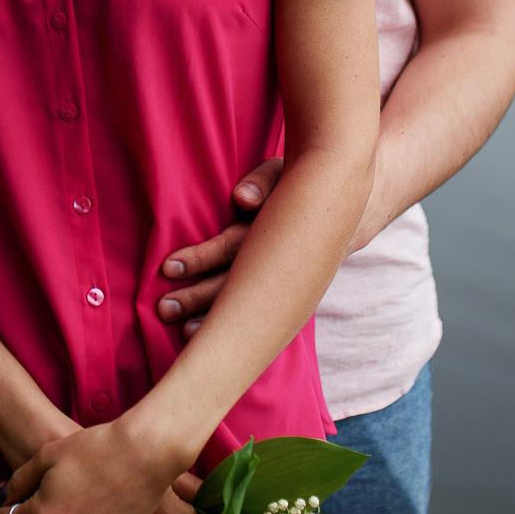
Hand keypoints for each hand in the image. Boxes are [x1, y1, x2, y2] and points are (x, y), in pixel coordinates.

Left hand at [0, 422, 178, 513]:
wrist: (143, 455)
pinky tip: (93, 495)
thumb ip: (21, 480)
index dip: (8, 506)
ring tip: (74, 486)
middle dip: (37, 509)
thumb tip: (9, 497)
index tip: (12, 496)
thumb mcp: (46, 456)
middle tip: (46, 483)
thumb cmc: (94, 450)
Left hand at [153, 153, 384, 327]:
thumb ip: (263, 181)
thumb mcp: (286, 173)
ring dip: (215, 318)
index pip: (233, 247)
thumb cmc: (302, 184)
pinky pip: (261, 314)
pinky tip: (216, 340)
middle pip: (235, 284)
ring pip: (248, 304)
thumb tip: (240, 199)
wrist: (351, 210)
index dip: (200, 258)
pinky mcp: (293, 295)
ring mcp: (290, 282)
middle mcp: (282, 262)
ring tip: (183, 331)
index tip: (167, 268)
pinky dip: (238, 327)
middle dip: (198, 298)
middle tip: (163, 309)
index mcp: (277, 230)